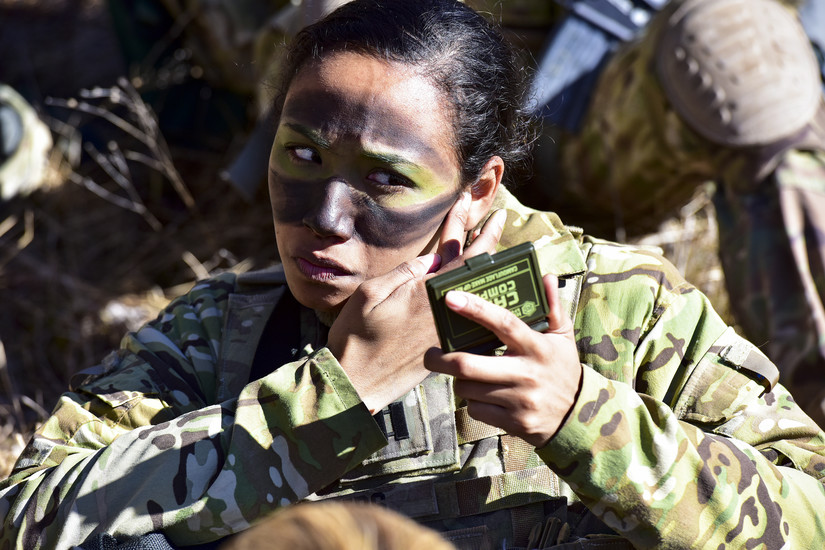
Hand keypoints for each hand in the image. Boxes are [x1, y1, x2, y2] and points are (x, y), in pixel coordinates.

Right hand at [328, 195, 505, 412]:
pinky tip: (489, 293)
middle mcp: (446, 312)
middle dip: (489, 239)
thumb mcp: (371, 294)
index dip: (465, 223)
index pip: (457, 251)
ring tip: (498, 248)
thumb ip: (406, 273)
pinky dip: (484, 301)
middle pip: (477, 270)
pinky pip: (474, 321)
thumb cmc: (356, 337)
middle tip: (500, 217)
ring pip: (479, 293)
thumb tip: (433, 258)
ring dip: (489, 269)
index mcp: (427, 293)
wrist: (356, 384)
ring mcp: (450, 331)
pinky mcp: (448, 350)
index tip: (469, 200)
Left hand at [424, 274, 582, 446]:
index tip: (450, 298)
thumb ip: (552, 307)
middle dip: (440, 359)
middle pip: (468, 365)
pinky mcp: (513, 422)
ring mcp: (519, 401)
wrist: (580, 416)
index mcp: (537, 347)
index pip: (503, 323)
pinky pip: (475, 410)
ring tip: (466, 374)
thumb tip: (546, 277)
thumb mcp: (563, 337)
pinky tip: (483, 396)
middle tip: (430, 354)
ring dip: (459, 380)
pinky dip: (472, 402)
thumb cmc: (562, 367)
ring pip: (467, 389)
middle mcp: (527, 374)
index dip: (475, 309)